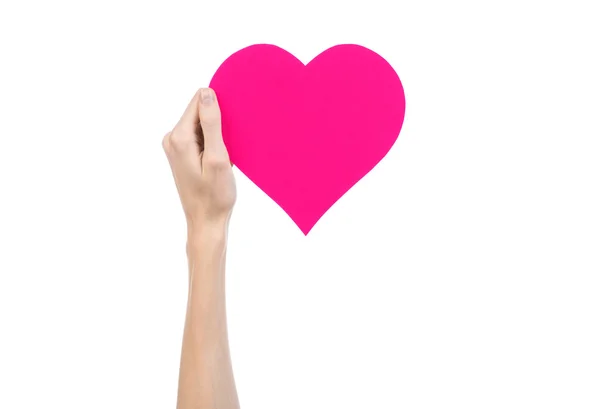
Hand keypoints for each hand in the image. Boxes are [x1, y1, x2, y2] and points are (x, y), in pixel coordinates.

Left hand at [163, 88, 235, 233]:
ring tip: (224, 155)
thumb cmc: (215, 195)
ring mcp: (174, 146)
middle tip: (228, 147)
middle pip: (199, 111)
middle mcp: (171, 138)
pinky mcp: (181, 153)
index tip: (230, 127)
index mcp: (179, 137)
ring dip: (216, 134)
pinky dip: (212, 142)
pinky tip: (219, 159)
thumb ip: (211, 124)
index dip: (219, 108)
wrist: (206, 222)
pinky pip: (199, 136)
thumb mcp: (218, 158)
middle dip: (217, 122)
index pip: (199, 101)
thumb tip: (206, 93)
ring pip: (200, 124)